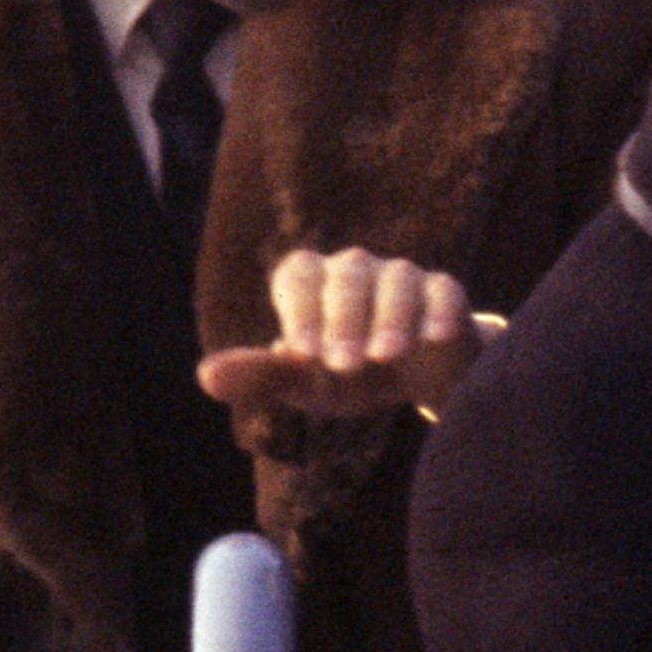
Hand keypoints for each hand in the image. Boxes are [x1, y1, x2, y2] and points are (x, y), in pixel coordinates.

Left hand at [196, 246, 479, 418]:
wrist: (419, 381)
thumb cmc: (351, 376)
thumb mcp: (307, 382)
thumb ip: (262, 377)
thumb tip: (206, 376)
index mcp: (313, 282)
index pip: (299, 274)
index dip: (301, 309)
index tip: (304, 354)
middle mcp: (356, 269)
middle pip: (347, 275)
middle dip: (344, 319)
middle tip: (344, 366)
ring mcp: (403, 275)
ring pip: (397, 279)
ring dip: (390, 317)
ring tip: (386, 357)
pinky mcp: (445, 291)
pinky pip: (442, 290)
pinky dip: (439, 311)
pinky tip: (433, 338)